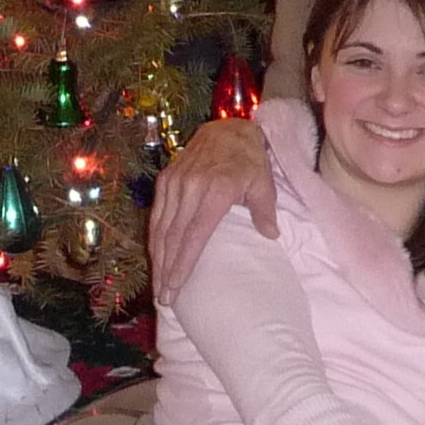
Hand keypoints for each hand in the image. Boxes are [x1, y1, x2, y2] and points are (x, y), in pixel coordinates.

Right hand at [149, 117, 277, 302]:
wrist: (228, 127)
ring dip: (158, 258)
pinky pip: (157, 214)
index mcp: (216, 191)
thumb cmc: (249, 160)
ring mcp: (175, 182)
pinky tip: (155, 257)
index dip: (184, 264)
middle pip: (173, 237)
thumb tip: (270, 236)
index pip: (194, 236)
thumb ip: (264, 210)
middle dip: (167, 270)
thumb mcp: (264, 183)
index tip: (177, 288)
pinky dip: (154, 238)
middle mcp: (191, 187)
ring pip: (161, 227)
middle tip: (165, 298)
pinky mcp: (166, 179)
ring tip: (159, 286)